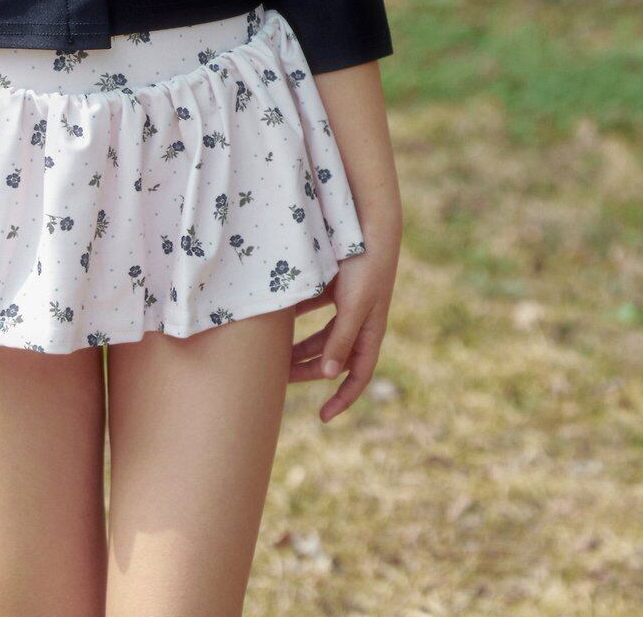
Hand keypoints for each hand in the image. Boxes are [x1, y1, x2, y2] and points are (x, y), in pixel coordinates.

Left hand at [289, 237, 397, 423]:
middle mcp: (359, 320)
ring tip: (272, 354)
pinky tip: (275, 316)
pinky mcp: (334, 284)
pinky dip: (295, 313)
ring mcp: (346, 302)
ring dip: (298, 345)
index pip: (358, 375)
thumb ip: (342, 339)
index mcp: (370, 331)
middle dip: (307, 369)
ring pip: (319, 334)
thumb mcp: (354, 307)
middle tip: (278, 379)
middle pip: (331, 356)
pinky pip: (311, 307)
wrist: (368, 225)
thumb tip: (330, 375)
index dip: (343, 398)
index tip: (323, 418)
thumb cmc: (365, 268)